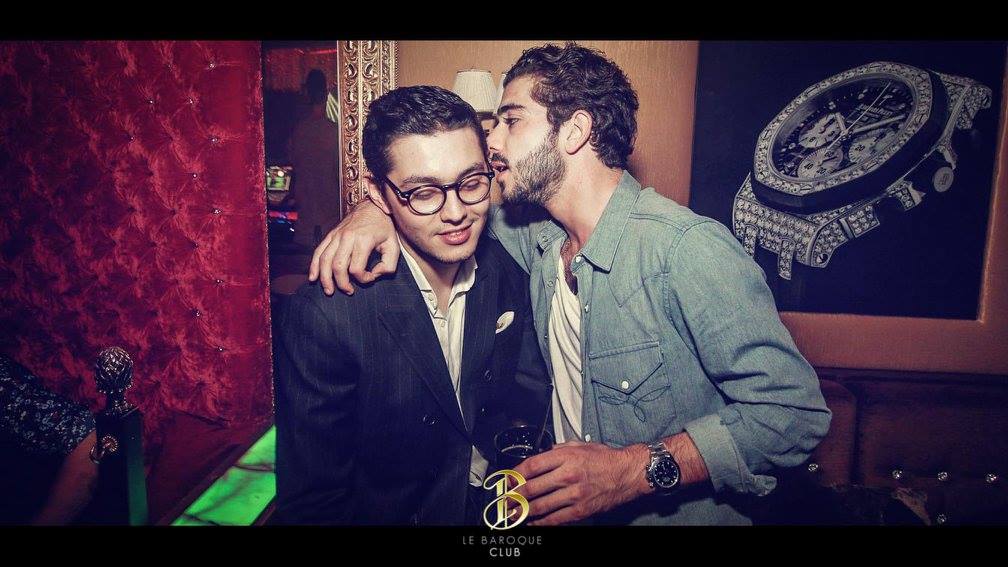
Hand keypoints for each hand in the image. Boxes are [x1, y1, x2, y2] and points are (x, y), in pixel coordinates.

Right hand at [307, 199, 398, 294]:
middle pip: (338, 267)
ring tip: (329, 290)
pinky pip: (318, 251)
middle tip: (349, 291)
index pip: (357, 268)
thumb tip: (375, 274)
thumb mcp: (394, 245)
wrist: (373, 206)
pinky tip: (313, 277)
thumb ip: (389, 264)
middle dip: (341, 283)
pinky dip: (314, 265)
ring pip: (325, 261)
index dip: (363, 279)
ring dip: (325, 278)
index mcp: (363, 241)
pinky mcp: (331, 235)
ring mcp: (336, 235)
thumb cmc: (383, 226)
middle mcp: (347, 238)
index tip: (371, 278)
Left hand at [511, 441, 647, 525]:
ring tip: (510, 514)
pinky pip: (555, 518)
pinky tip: (532, 523)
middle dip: (513, 496)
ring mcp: (574, 494)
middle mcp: (568, 475)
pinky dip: (541, 522)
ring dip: (522, 512)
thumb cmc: (605, 458)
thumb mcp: (579, 445)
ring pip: (540, 506)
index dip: (515, 474)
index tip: (506, 480)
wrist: (628, 473)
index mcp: (565, 456)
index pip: (532, 465)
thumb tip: (540, 456)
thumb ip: (557, 450)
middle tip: (502, 501)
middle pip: (532, 487)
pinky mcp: (580, 510)